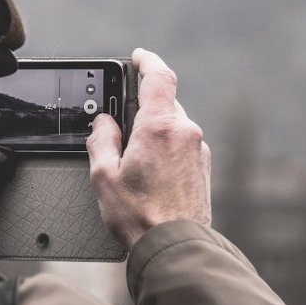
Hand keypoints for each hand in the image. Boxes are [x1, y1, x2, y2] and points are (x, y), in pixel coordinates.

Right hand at [86, 48, 211, 248]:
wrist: (176, 247)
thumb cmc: (140, 216)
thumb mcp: (104, 176)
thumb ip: (101, 139)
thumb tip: (104, 123)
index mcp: (159, 127)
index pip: (159, 76)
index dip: (147, 61)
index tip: (137, 57)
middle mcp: (185, 133)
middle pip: (163, 102)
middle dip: (141, 107)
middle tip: (120, 126)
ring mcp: (198, 150)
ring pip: (173, 124)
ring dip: (153, 130)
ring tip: (132, 159)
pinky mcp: (203, 167)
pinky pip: (182, 143)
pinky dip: (166, 146)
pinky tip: (150, 172)